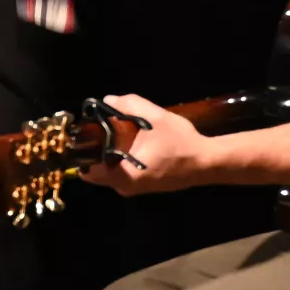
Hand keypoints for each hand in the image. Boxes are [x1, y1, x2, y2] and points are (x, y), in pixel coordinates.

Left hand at [78, 93, 210, 195]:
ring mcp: (134, 189)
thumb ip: (130, 106)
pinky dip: (121, 160)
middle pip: (97, 171)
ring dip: (109, 156)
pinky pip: (122, 174)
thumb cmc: (181, 143)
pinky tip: (131, 144)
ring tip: (117, 135)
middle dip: (96, 152)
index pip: (88, 172)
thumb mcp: (156, 118)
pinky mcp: (142, 186)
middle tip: (102, 131)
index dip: (83, 153)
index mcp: (124, 176)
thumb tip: (108, 100)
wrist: (206, 163)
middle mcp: (125, 187)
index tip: (86, 135)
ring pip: (109, 173)